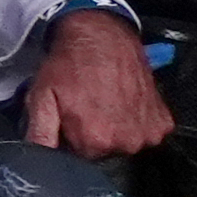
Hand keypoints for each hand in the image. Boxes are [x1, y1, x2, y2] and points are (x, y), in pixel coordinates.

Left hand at [19, 4, 167, 157]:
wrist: (102, 37)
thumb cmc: (68, 66)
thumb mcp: (41, 97)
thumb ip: (39, 133)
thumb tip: (34, 158)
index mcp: (94, 141)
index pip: (77, 157)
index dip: (69, 139)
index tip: (67, 120)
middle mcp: (125, 142)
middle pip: (102, 151)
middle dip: (91, 134)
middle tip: (85, 107)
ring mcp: (147, 133)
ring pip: (124, 142)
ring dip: (115, 128)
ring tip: (104, 102)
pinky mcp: (162, 122)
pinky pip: (144, 131)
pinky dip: (135, 120)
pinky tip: (123, 102)